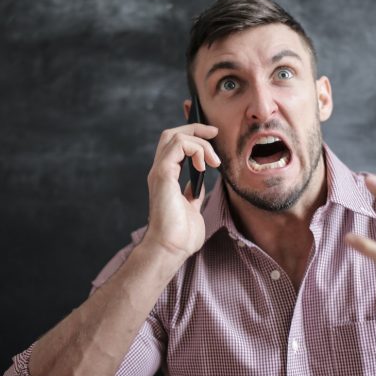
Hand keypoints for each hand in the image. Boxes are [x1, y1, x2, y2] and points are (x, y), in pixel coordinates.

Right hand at [142, 122, 220, 261]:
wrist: (171, 248)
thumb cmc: (181, 235)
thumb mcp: (192, 208)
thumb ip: (193, 194)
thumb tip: (199, 185)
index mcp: (167, 178)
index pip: (175, 145)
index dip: (193, 135)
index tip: (213, 136)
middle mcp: (161, 171)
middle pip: (172, 134)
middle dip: (195, 127)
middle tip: (214, 132)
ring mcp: (160, 172)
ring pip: (174, 136)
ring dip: (199, 142)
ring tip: (214, 161)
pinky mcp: (163, 174)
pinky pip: (178, 145)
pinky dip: (195, 149)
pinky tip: (205, 166)